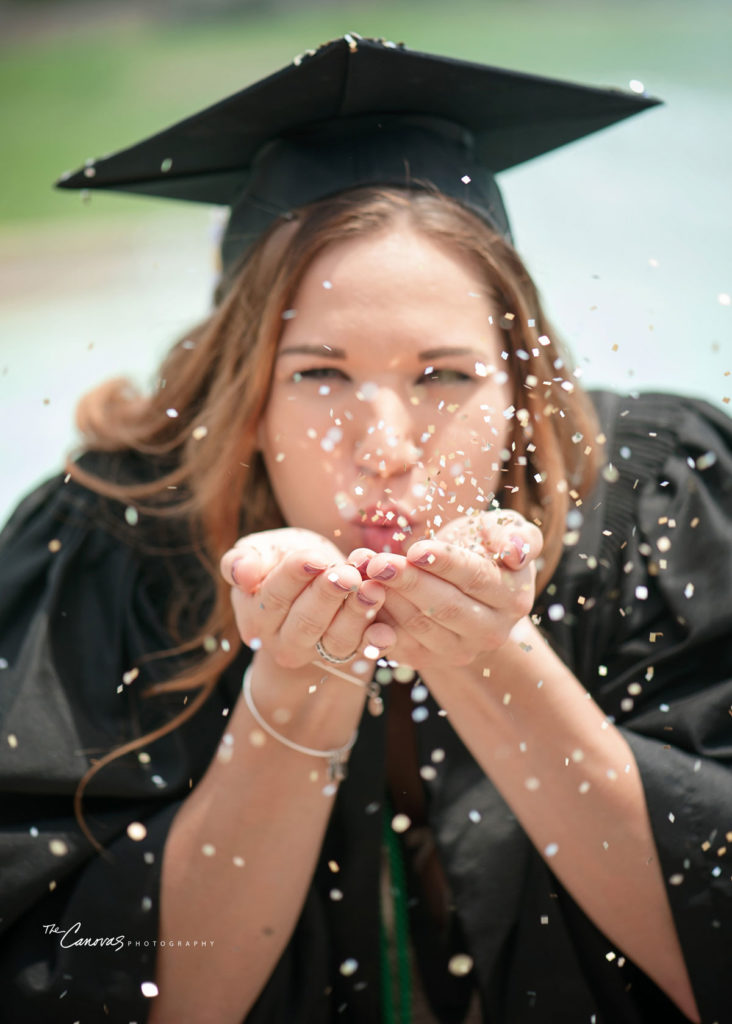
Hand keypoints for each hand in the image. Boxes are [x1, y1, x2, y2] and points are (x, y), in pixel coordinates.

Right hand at [219, 528, 393, 669]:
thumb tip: (240, 573)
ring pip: (336, 640)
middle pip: (306, 621)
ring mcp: (316, 652)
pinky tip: (386, 631)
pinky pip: (361, 653)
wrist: (309, 582)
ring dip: (356, 615)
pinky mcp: (346, 656)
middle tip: (348, 575)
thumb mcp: (260, 552)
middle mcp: (282, 641)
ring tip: (373, 590)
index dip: (295, 576)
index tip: (315, 559)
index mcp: (255, 614)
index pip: (274, 596)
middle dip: (329, 596)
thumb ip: (242, 560)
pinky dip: (375, 643)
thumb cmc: (281, 560)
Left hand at [357, 511, 542, 672]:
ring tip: (364, 572)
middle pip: (446, 607)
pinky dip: (376, 623)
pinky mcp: (426, 659)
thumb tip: (517, 553)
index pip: (477, 579)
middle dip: (409, 583)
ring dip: (387, 599)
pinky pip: (398, 644)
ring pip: (419, 626)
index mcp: (514, 599)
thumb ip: (518, 535)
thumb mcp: (505, 530)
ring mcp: (458, 651)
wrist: (462, 581)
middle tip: (378, 563)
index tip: (416, 549)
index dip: (446, 564)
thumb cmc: (483, 546)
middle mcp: (491, 632)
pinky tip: (359, 600)